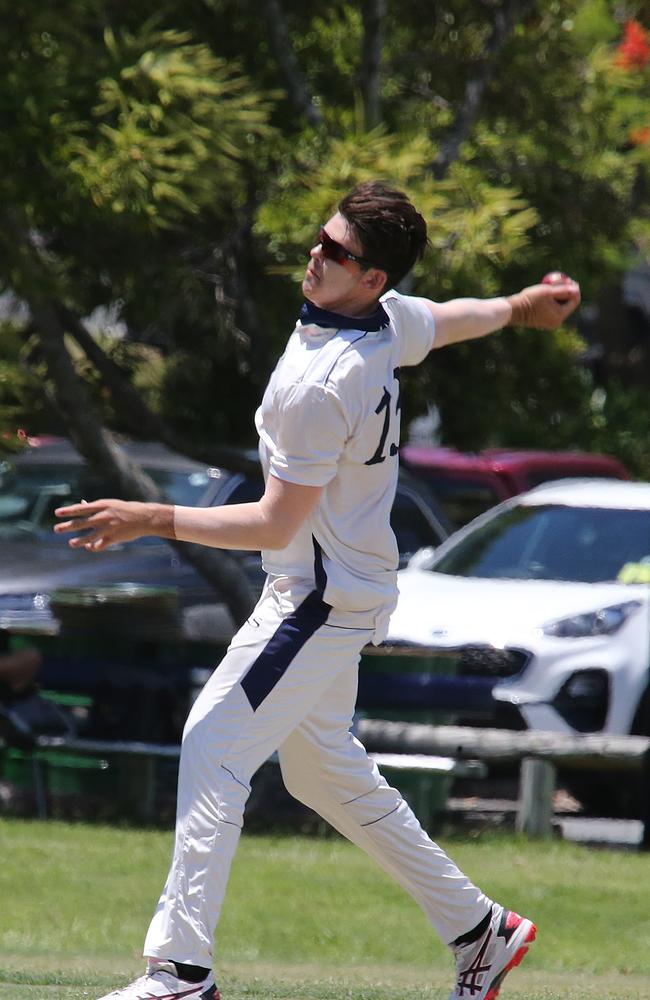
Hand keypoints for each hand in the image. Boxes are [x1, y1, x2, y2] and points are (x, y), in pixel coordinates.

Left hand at [54, 499, 173, 551]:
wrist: (145, 518)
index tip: (57, 513)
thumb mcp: (110, 504)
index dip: (68, 511)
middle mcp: (104, 516)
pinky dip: (93, 547)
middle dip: (68, 526)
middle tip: (56, 529)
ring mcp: (109, 528)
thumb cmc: (125, 509)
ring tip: (71, 543)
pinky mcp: (114, 539)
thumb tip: (80, 504)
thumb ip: (95, 507)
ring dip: (79, 541)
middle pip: (82, 523)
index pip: (81, 508)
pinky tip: (89, 547)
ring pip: (90, 537)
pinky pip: (99, 545)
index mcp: (103, 505)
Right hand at [507, 279, 580, 329]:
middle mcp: (557, 322)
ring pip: (560, 306)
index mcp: (559, 316)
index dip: (574, 289)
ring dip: (558, 296)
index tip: (569, 279)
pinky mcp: (544, 322)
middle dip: (566, 292)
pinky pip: (553, 310)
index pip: (574, 301)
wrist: (513, 310)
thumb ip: (564, 290)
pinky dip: (552, 302)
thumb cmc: (529, 300)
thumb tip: (577, 288)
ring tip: (552, 286)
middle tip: (562, 280)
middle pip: (568, 304)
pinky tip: (546, 294)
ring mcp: (550, 323)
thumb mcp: (548, 292)